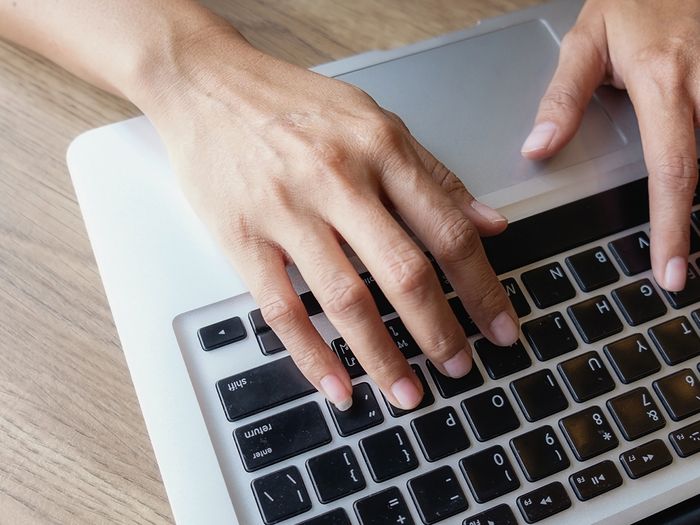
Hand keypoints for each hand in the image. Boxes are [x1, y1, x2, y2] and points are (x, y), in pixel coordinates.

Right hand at [145, 29, 518, 410]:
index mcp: (380, 150)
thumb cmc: (291, 101)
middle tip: (461, 367)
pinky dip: (312, 355)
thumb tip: (488, 222)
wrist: (207, 85)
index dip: (481, 287)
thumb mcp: (374, 120)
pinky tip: (337, 385)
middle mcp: (339, 181)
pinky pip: (282, 309)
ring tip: (407, 391)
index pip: (447, 230)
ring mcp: (288, 212)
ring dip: (382, 355)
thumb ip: (433, 174)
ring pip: (347, 299)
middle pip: (404, 272)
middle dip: (440, 332)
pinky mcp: (243, 238)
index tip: (500, 325)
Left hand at [522, 0, 699, 290]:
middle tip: (682, 271)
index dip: (672, 226)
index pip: (673, 170)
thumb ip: (563, 98)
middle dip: (697, 228)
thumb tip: (538, 149)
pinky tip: (694, 188)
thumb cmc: (633, 0)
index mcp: (664, 83)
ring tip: (688, 240)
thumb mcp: (585, 40)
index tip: (670, 271)